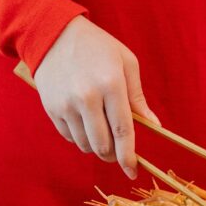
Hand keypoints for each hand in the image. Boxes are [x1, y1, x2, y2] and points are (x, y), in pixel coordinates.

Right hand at [34, 15, 158, 178]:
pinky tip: (84, 122)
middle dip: (113, 155)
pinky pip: (69, 137)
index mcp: (111, 84)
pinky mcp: (52, 109)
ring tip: (100, 130)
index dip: (129, 155)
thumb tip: (153, 125)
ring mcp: (66, 105)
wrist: (54, 35)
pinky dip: (79, 137)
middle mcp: (87, 97)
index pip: (123, 130)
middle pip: (103, 145)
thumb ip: (137, 96)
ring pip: (85, 145)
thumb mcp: (125, 62)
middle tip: (117, 152)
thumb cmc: (97, 46)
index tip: (133, 170)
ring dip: (96, 146)